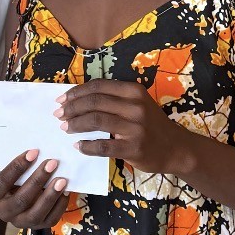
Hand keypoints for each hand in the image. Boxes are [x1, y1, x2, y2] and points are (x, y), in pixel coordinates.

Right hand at [0, 149, 68, 228]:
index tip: (33, 152)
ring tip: (62, 180)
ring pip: (35, 214)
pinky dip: (59, 206)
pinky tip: (65, 192)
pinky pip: (49, 220)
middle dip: (38, 180)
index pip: (2, 181)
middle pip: (21, 200)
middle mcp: (3, 212)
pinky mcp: (35, 226)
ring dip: (50, 196)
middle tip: (51, 163)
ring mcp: (19, 222)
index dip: (18, 166)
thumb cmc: (6, 178)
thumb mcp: (2, 170)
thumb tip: (35, 150)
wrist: (8, 197)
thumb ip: (13, 164)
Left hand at [56, 80, 188, 173]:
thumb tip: (77, 99)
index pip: (98, 87)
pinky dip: (87, 146)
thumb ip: (114, 99)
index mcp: (134, 91)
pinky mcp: (133, 147)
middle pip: (94, 102)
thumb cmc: (151, 125)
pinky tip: (78, 146)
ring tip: (64, 128)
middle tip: (58, 115)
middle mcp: (135, 106)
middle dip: (72, 108)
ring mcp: (135, 127)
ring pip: (96, 121)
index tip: (62, 99)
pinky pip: (103, 146)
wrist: (176, 148)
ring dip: (75, 124)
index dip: (76, 92)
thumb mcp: (137, 104)